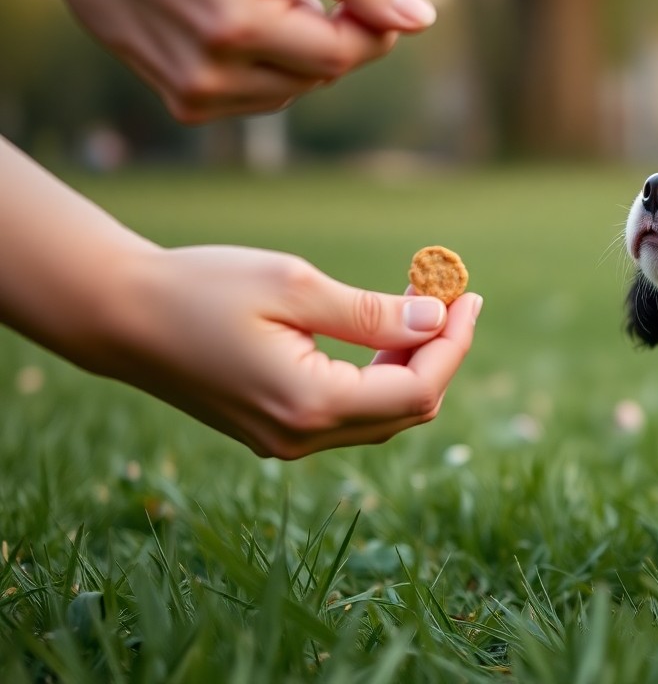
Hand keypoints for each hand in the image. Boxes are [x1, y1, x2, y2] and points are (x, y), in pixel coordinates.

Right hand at [3, 0, 435, 122]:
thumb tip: (421, 19)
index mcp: (241, 34)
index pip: (348, 54)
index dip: (370, 20)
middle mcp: (211, 80)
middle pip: (323, 74)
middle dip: (325, 27)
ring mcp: (191, 96)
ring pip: (292, 90)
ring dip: (295, 47)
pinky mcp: (177, 99)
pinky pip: (254, 96)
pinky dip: (263, 63)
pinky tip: (232, 21)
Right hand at [79, 246, 481, 458]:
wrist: (120, 315)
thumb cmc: (201, 288)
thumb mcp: (294, 286)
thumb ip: (371, 311)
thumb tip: (436, 319)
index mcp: (310, 404)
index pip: (418, 390)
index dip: (455, 344)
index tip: (469, 296)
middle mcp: (302, 437)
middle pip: (408, 410)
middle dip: (440, 353)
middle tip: (450, 295)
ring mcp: (286, 441)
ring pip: (381, 415)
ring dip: (412, 363)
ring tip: (420, 303)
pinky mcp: (275, 429)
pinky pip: (350, 412)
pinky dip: (378, 374)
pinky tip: (381, 331)